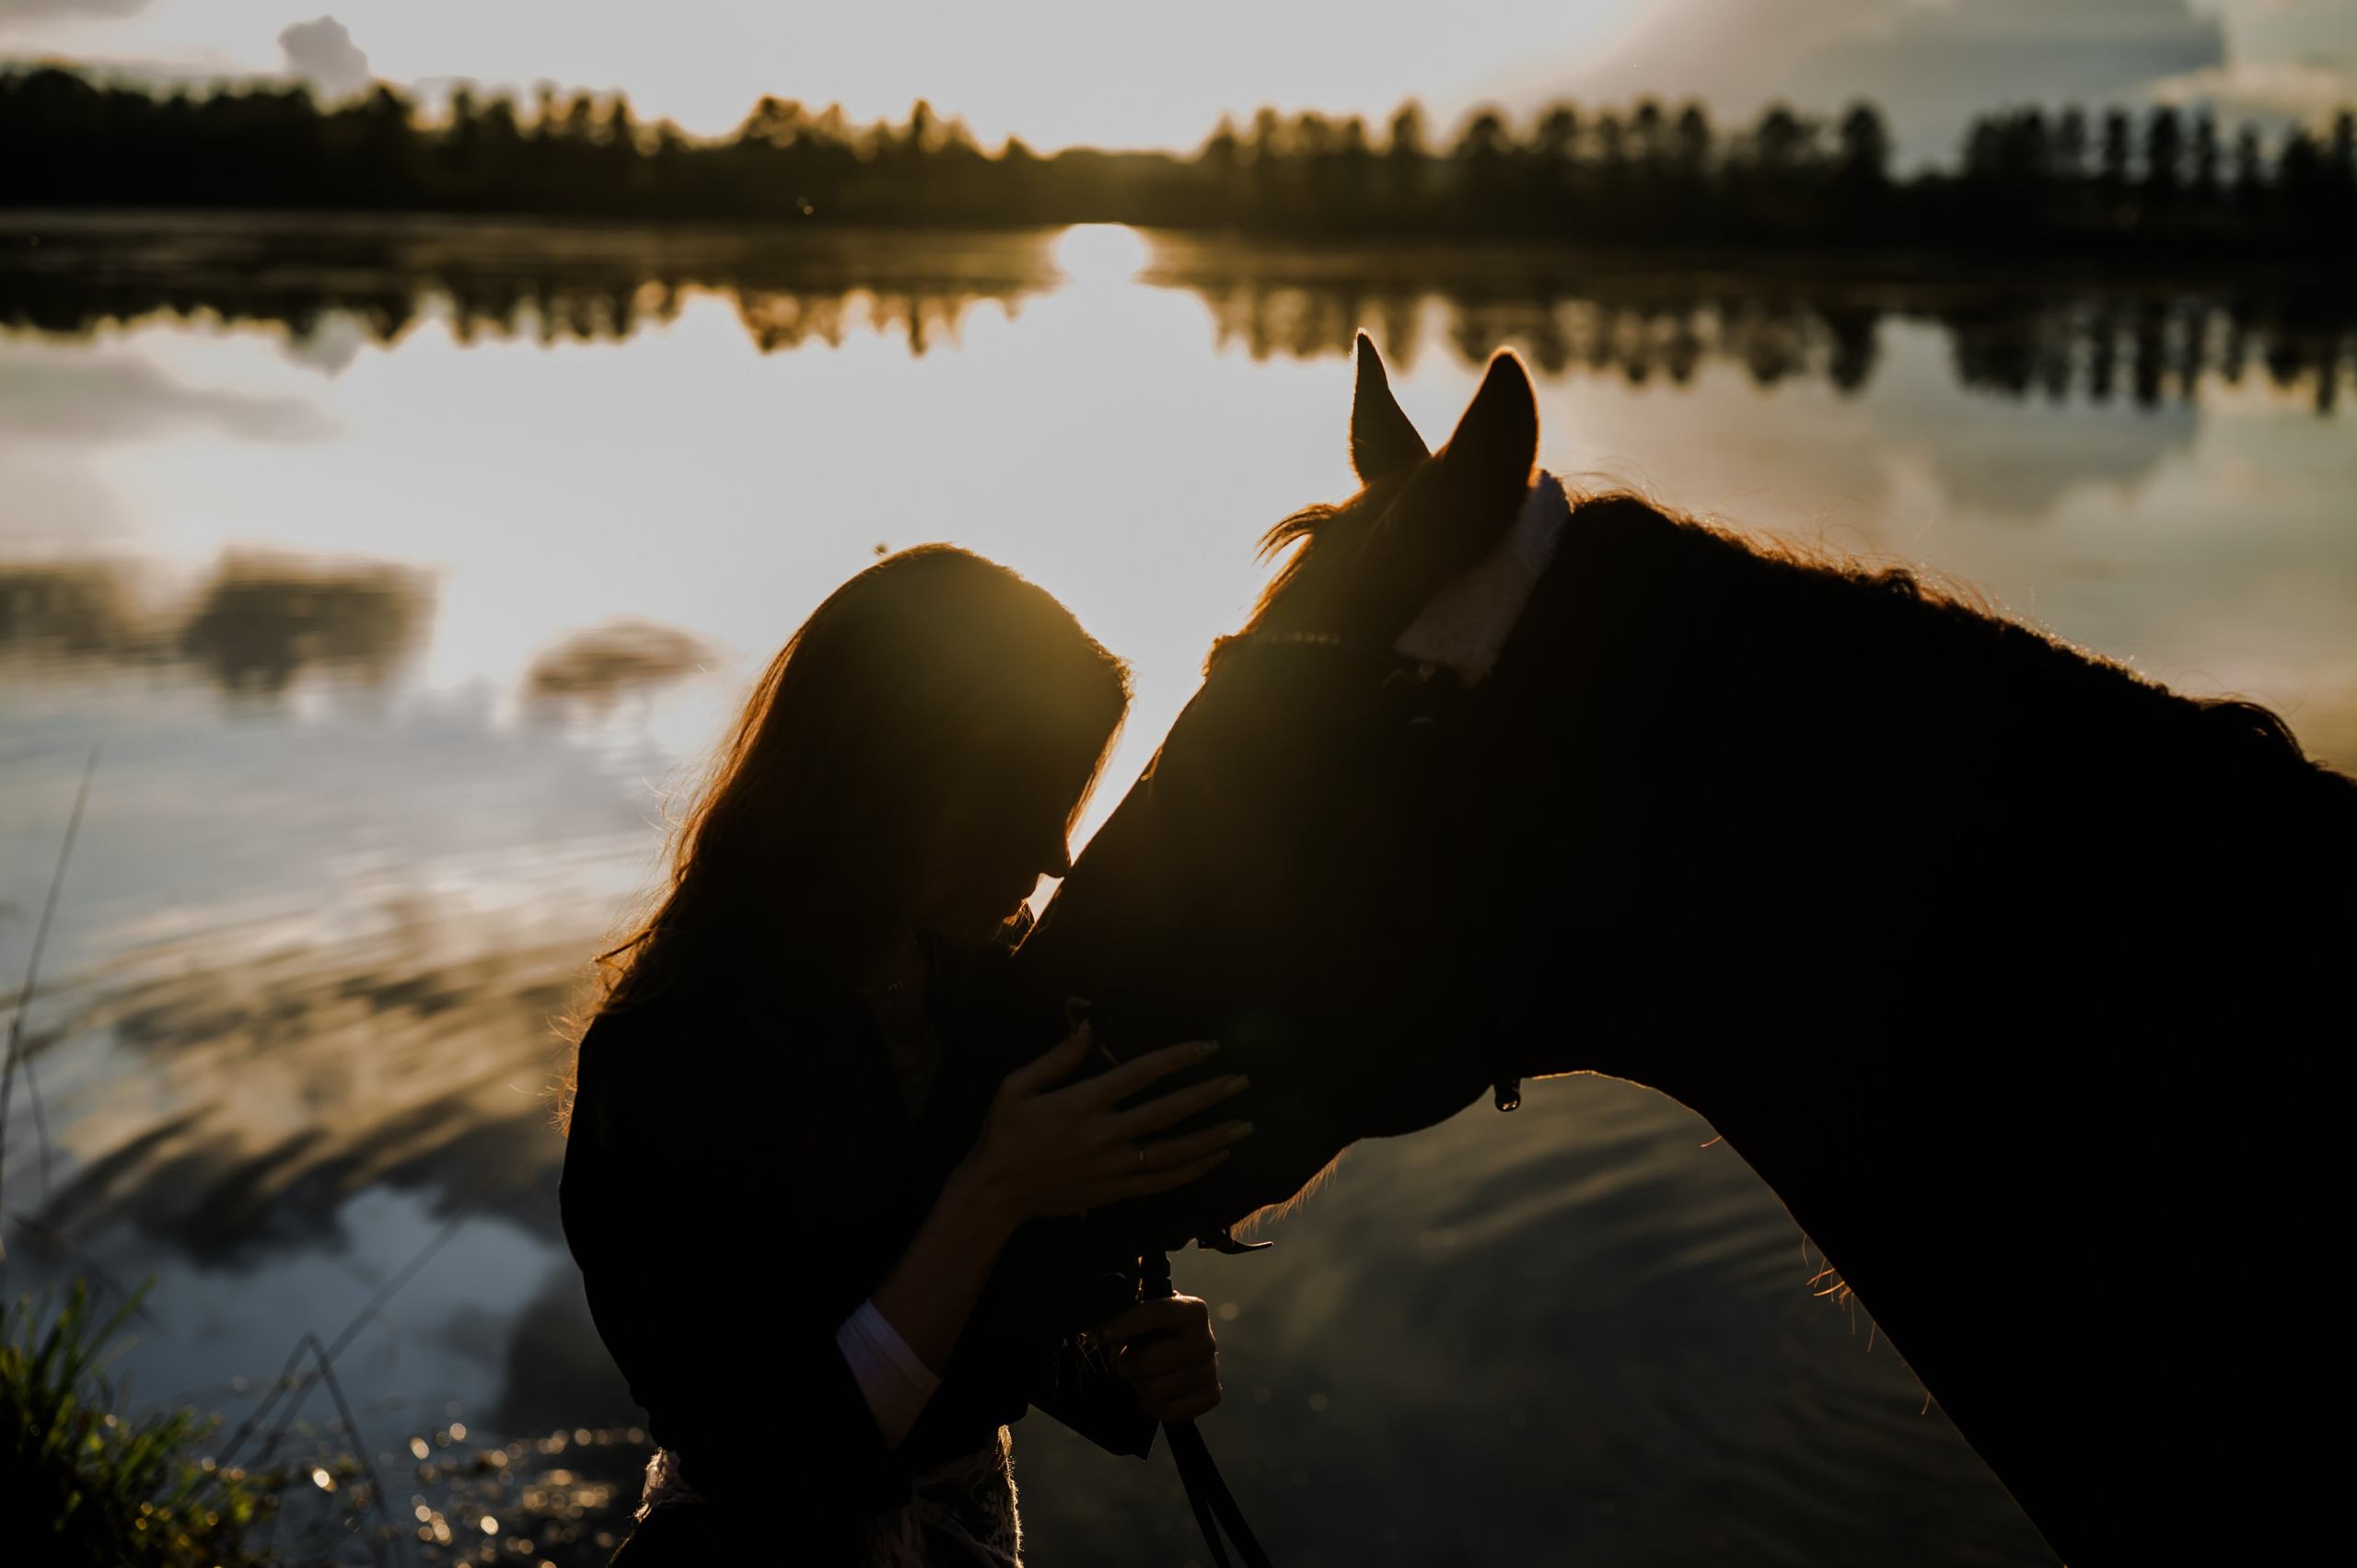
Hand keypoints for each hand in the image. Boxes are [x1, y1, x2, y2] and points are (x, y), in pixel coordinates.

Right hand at [955, 1024, 1251, 1227]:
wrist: (994, 1195)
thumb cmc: (1003, 1135)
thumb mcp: (1016, 1086)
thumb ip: (1057, 1058)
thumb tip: (1087, 1027)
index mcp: (1081, 1103)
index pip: (1139, 1075)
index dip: (1176, 1059)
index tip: (1207, 1047)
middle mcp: (1102, 1135)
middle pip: (1167, 1112)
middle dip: (1208, 1095)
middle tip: (1241, 1081)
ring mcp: (1111, 1167)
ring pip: (1172, 1152)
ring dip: (1212, 1138)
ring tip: (1245, 1126)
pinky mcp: (1114, 1191)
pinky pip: (1161, 1182)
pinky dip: (1191, 1171)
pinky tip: (1215, 1159)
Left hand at [1097, 1295, 1221, 1421]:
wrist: (1182, 1349)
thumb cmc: (1155, 1330)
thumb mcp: (1145, 1313)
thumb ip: (1127, 1313)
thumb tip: (1099, 1333)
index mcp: (1192, 1309)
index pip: (1153, 1313)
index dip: (1121, 1325)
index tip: (1096, 1337)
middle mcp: (1206, 1338)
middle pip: (1147, 1362)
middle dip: (1127, 1364)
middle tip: (1126, 1360)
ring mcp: (1210, 1369)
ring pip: (1154, 1389)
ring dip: (1139, 1385)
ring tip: (1143, 1375)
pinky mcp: (1212, 1395)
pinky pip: (1170, 1411)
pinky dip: (1153, 1406)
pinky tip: (1154, 1393)